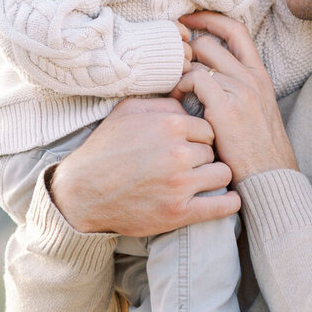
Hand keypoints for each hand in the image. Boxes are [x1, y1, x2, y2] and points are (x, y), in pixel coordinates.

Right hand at [47, 97, 238, 236]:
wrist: (82, 192)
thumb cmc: (105, 149)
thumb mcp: (128, 111)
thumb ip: (163, 103)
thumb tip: (189, 100)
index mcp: (170, 124)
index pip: (208, 129)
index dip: (199, 139)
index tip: (188, 148)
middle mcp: (178, 152)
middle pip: (214, 151)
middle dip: (204, 158)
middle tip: (187, 166)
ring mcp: (180, 184)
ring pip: (223, 174)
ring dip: (214, 178)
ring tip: (201, 182)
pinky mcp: (179, 212)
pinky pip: (223, 205)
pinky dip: (229, 203)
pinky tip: (227, 200)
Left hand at [175, 12, 298, 181]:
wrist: (270, 177)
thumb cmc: (258, 150)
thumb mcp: (256, 111)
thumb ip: (237, 89)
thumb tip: (208, 76)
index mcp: (260, 75)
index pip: (235, 29)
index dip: (209, 19)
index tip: (188, 20)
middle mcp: (251, 77)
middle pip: (208, 42)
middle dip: (184, 50)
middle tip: (171, 63)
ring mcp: (240, 90)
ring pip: (198, 60)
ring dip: (180, 72)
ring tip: (175, 91)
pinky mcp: (225, 107)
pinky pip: (194, 81)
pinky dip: (181, 88)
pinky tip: (178, 103)